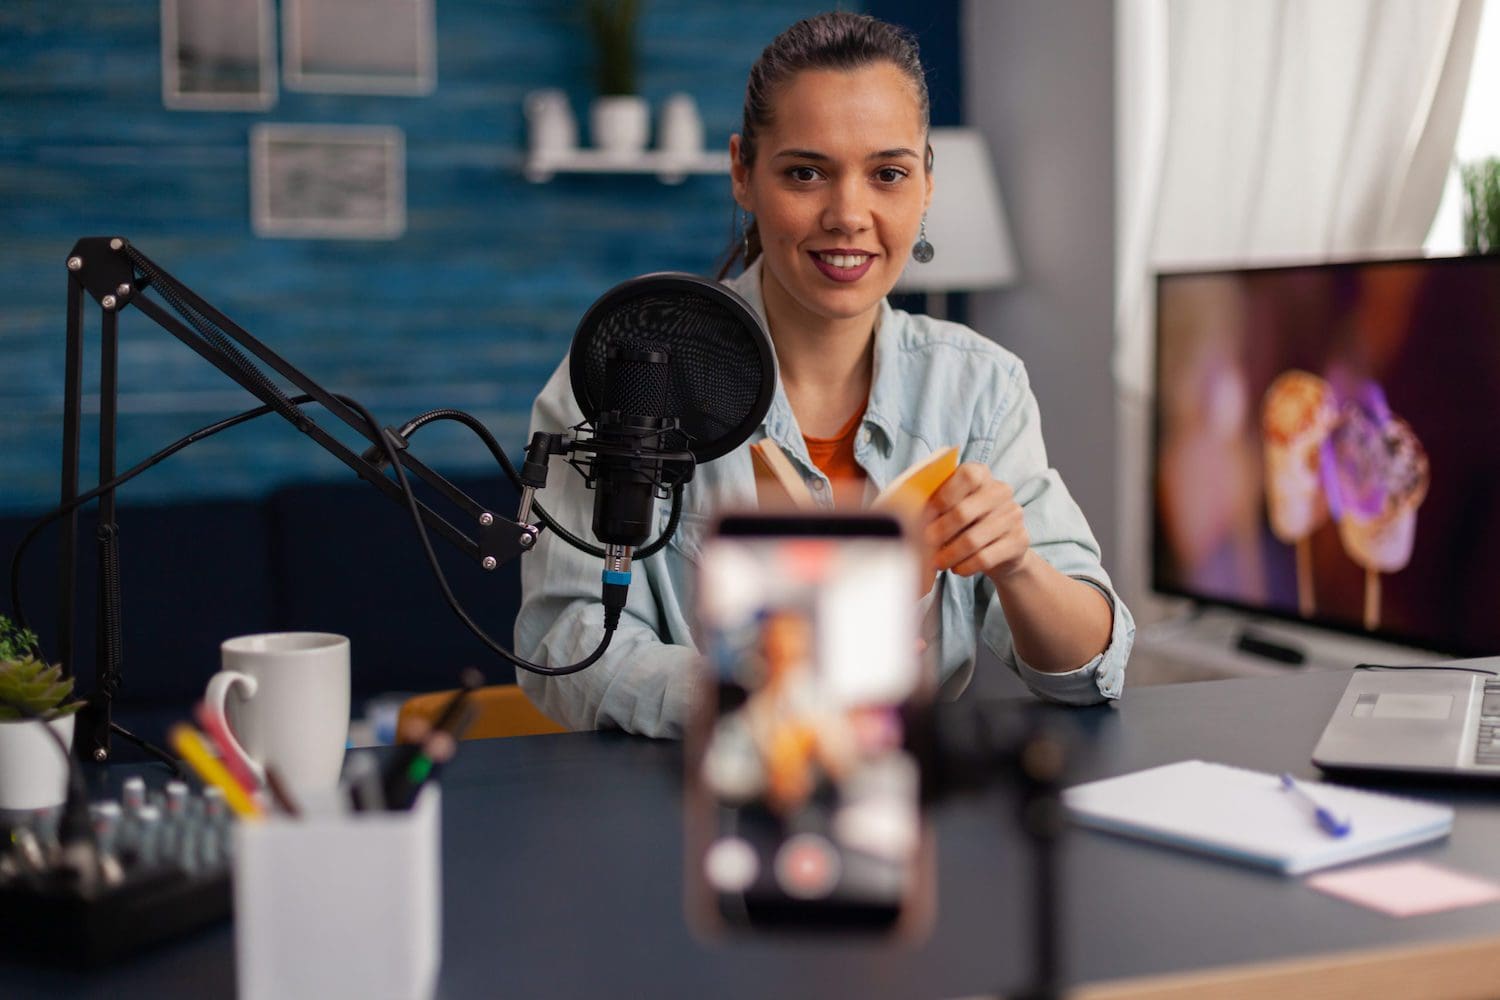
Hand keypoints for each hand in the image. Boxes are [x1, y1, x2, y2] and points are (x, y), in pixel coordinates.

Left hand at [922, 462, 1028, 582]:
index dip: (943, 496)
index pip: (966, 476)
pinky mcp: (1019, 541)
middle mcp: (1001, 491)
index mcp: (982, 474)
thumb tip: (910, 519)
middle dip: (939, 532)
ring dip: (950, 554)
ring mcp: (1013, 516)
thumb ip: (937, 504)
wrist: (1003, 548)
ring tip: (938, 562)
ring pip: (973, 540)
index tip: (925, 516)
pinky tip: (957, 568)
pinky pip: (985, 557)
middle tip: (925, 545)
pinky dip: (966, 566)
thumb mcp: (954, 506)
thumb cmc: (969, 522)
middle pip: (964, 512)